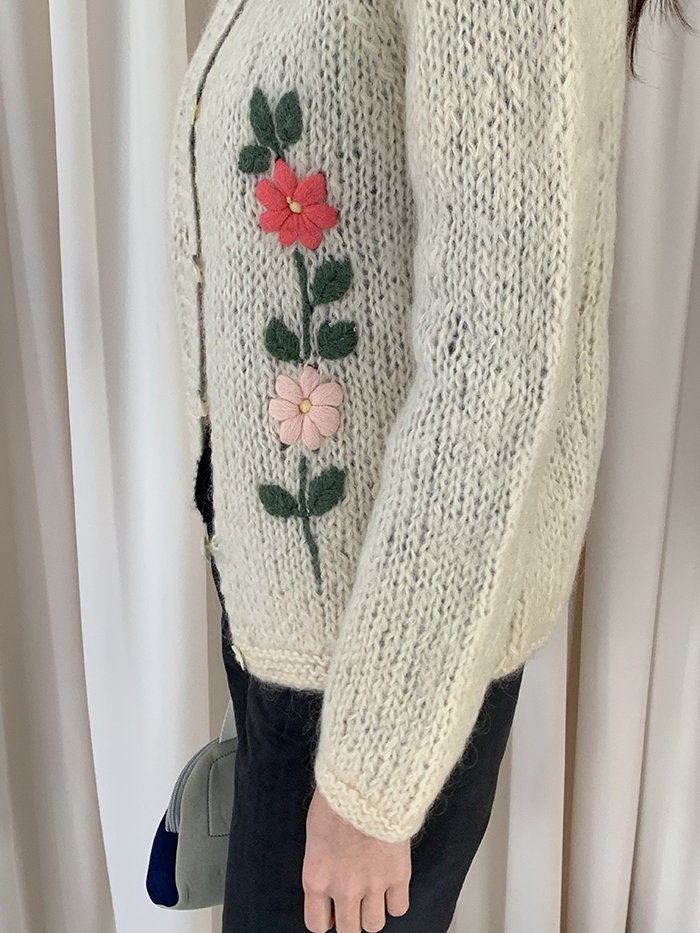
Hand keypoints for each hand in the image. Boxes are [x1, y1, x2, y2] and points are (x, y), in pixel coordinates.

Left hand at [302, 784, 411, 932]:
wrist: (367, 783)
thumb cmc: (336, 798)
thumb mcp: (315, 832)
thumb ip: (321, 861)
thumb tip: (328, 872)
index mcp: (317, 878)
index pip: (317, 924)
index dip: (326, 917)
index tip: (331, 909)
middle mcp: (344, 889)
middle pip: (349, 930)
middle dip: (351, 917)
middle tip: (354, 899)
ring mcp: (373, 885)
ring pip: (374, 925)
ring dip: (373, 911)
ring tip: (374, 892)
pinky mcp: (398, 875)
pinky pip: (399, 908)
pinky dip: (395, 900)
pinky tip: (392, 884)